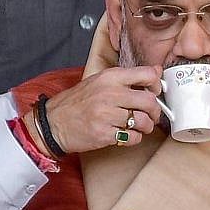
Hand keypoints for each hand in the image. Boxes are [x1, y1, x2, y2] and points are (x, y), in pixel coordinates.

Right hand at [24, 66, 162, 153]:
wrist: (53, 123)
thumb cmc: (77, 102)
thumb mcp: (100, 81)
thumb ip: (128, 77)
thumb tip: (156, 71)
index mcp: (110, 77)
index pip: (147, 74)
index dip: (157, 85)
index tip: (155, 92)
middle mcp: (109, 94)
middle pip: (149, 101)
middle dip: (155, 111)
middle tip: (151, 115)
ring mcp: (106, 115)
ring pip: (143, 122)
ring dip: (146, 127)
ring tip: (139, 127)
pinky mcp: (104, 134)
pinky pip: (132, 138)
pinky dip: (134, 138)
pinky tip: (126, 135)